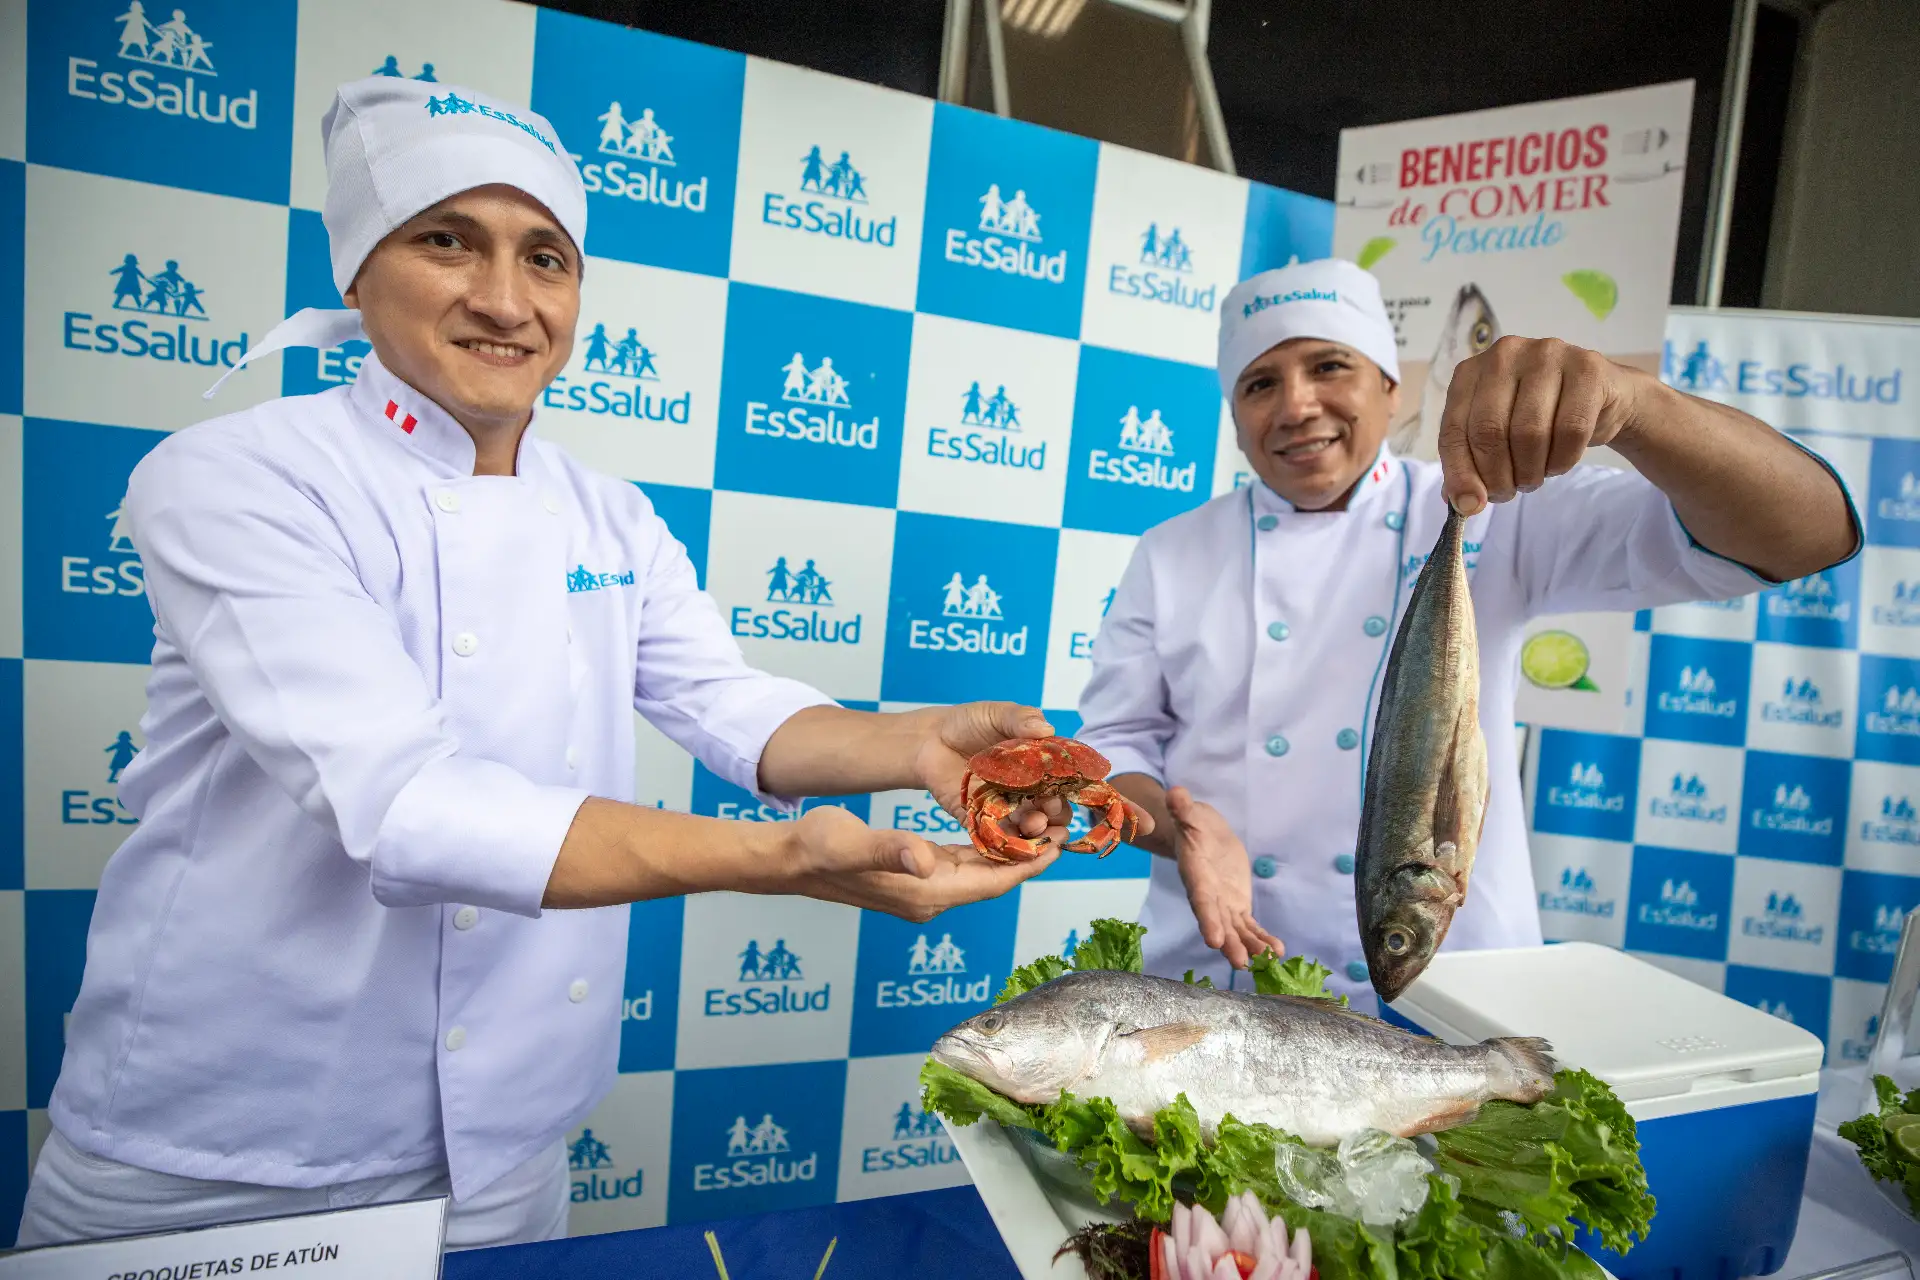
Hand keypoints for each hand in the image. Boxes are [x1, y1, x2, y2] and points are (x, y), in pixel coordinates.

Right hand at [778, 805, 1059, 921]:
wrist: (789, 858)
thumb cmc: (817, 847)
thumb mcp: (853, 843)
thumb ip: (891, 850)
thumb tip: (925, 859)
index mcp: (924, 892)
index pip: (991, 883)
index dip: (1027, 865)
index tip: (1059, 846)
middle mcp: (929, 897)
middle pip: (993, 880)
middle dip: (1028, 856)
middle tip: (1062, 827)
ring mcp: (922, 889)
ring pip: (980, 872)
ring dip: (1010, 851)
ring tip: (1042, 823)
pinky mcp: (915, 876)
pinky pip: (961, 864)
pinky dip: (983, 847)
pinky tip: (1000, 826)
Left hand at [912, 702, 1097, 847]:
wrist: (930, 737)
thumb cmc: (969, 722)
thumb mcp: (998, 713)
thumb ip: (1021, 719)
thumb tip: (1046, 728)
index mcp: (1037, 765)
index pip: (1062, 782)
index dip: (1068, 788)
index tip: (1065, 788)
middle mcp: (1025, 790)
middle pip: (1050, 810)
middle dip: (1055, 815)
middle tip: (1049, 809)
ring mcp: (1003, 808)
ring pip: (1026, 828)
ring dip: (1035, 831)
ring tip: (1032, 825)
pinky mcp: (979, 820)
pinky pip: (995, 837)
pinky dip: (1004, 841)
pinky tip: (1009, 839)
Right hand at [1168, 786, 1282, 968]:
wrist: (1202, 835)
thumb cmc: (1192, 824)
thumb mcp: (1188, 814)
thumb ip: (1182, 808)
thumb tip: (1175, 792)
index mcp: (1196, 877)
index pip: (1202, 901)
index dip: (1208, 920)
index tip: (1214, 940)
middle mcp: (1208, 897)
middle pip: (1219, 923)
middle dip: (1230, 943)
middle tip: (1240, 963)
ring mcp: (1224, 905)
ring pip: (1237, 931)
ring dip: (1251, 947)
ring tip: (1268, 961)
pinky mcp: (1238, 907)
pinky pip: (1250, 926)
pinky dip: (1262, 939)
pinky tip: (1277, 952)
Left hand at [1438, 336, 1649, 514]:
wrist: (1601, 397)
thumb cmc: (1540, 418)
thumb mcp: (1497, 438)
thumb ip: (1471, 466)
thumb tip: (1461, 503)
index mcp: (1471, 372)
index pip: (1454, 429)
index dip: (1460, 473)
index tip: (1470, 505)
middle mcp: (1504, 354)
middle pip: (1489, 430)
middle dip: (1497, 475)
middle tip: (1508, 493)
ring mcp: (1547, 354)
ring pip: (1529, 432)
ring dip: (1530, 471)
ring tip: (1534, 477)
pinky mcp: (1587, 367)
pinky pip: (1570, 430)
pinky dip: (1562, 460)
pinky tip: (1558, 462)